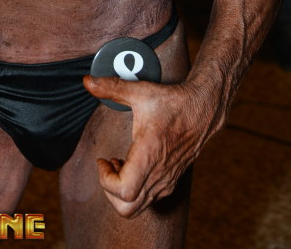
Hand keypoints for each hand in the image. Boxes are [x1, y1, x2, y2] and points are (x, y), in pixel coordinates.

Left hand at [83, 75, 214, 216]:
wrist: (203, 109)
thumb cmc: (173, 102)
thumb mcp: (140, 91)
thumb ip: (112, 87)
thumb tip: (87, 80)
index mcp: (150, 155)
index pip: (123, 191)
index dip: (105, 180)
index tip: (102, 159)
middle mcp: (159, 174)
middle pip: (127, 209)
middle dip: (109, 191)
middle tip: (108, 166)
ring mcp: (166, 181)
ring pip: (137, 207)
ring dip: (121, 190)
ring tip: (119, 163)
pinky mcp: (171, 181)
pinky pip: (148, 199)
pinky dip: (135, 188)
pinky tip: (132, 163)